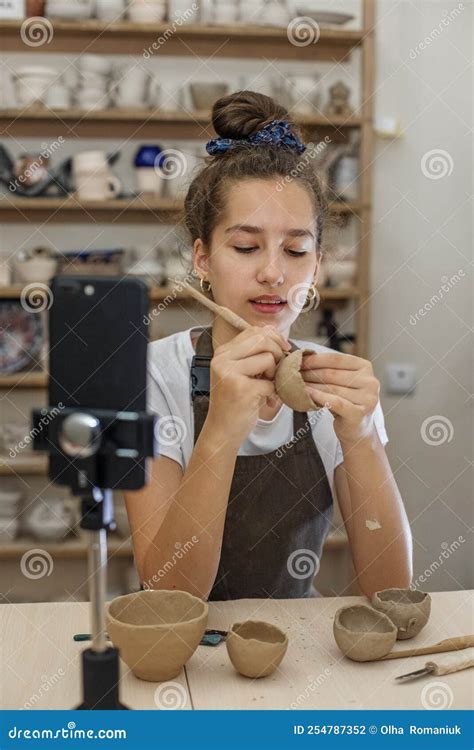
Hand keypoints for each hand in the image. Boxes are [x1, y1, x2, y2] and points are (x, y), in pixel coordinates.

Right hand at [207, 326, 290, 446]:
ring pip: (268, 358)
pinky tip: (265, 401)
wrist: (222, 430)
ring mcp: (230, 374)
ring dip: (274, 374)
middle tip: (277, 370)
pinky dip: (273, 393)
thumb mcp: (239, 372)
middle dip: (277, 353)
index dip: (273, 337)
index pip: (253, 331)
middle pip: (262, 340)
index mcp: (222, 353)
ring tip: (267, 386)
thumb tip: (274, 332)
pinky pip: (270, 382)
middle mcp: (222, 360)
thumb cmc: (234, 402)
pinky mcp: (241, 389)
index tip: (283, 349)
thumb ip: (253, 353)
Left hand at [300, 352, 380, 443]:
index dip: (314, 359)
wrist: (357, 430)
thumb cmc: (346, 402)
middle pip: (332, 374)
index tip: (297, 360)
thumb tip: (300, 357)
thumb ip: (328, 370)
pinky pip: (335, 402)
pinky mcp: (360, 413)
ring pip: (331, 388)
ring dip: (310, 385)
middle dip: (309, 373)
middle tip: (291, 374)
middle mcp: (370, 381)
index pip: (336, 359)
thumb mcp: (341, 383)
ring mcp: (367, 398)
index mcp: (365, 367)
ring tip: (295, 384)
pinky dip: (319, 397)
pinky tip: (306, 394)